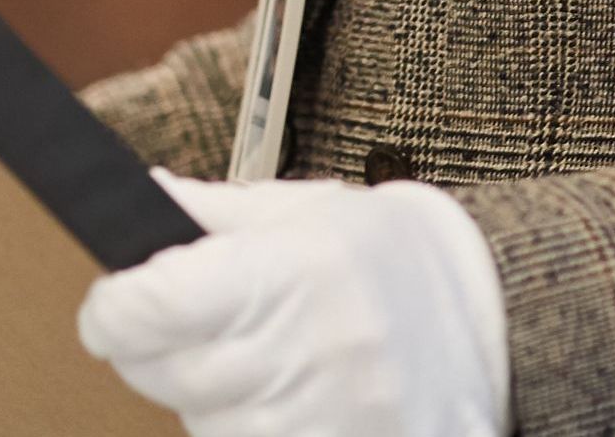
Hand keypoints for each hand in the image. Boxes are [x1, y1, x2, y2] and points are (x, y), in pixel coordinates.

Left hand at [78, 170, 509, 436]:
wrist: (503, 318)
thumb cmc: (391, 259)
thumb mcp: (302, 213)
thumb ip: (210, 216)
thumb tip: (137, 199)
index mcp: (294, 273)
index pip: (155, 307)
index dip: (113, 310)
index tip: (111, 306)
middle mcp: (313, 352)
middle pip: (168, 375)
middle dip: (153, 351)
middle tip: (177, 326)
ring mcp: (333, 419)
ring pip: (205, 426)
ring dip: (203, 397)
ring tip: (251, 359)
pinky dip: (247, 431)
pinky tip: (275, 400)